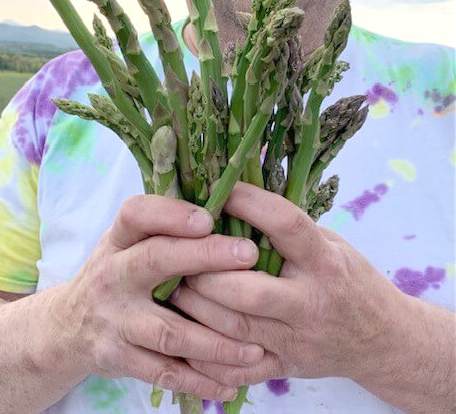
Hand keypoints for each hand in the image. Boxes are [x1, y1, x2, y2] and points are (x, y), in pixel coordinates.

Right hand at [57, 193, 263, 400]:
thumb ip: (164, 228)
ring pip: (169, 330)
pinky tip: (232, 383)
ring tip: (256, 346)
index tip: (209, 217)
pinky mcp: (117, 357)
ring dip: (215, 341)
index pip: (136, 214)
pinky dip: (200, 379)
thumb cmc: (118, 273)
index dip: (171, 214)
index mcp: (118, 240)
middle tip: (249, 254)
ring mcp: (114, 319)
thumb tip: (229, 206)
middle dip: (204, 256)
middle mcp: (112, 274)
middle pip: (155, 260)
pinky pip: (164, 372)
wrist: (67, 327)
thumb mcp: (128, 243)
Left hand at [170, 182, 404, 387]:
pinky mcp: (286, 367)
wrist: (383, 340)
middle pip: (249, 290)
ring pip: (236, 329)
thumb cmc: (351, 279)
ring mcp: (298, 341)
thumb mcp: (332, 243)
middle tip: (182, 254)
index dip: (249, 203)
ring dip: (197, 307)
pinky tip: (187, 336)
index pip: (286, 225)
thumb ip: (290, 227)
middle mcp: (312, 303)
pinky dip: (208, 358)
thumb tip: (241, 190)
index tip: (219, 190)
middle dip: (207, 271)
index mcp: (326, 262)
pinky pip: (239, 370)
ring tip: (175, 286)